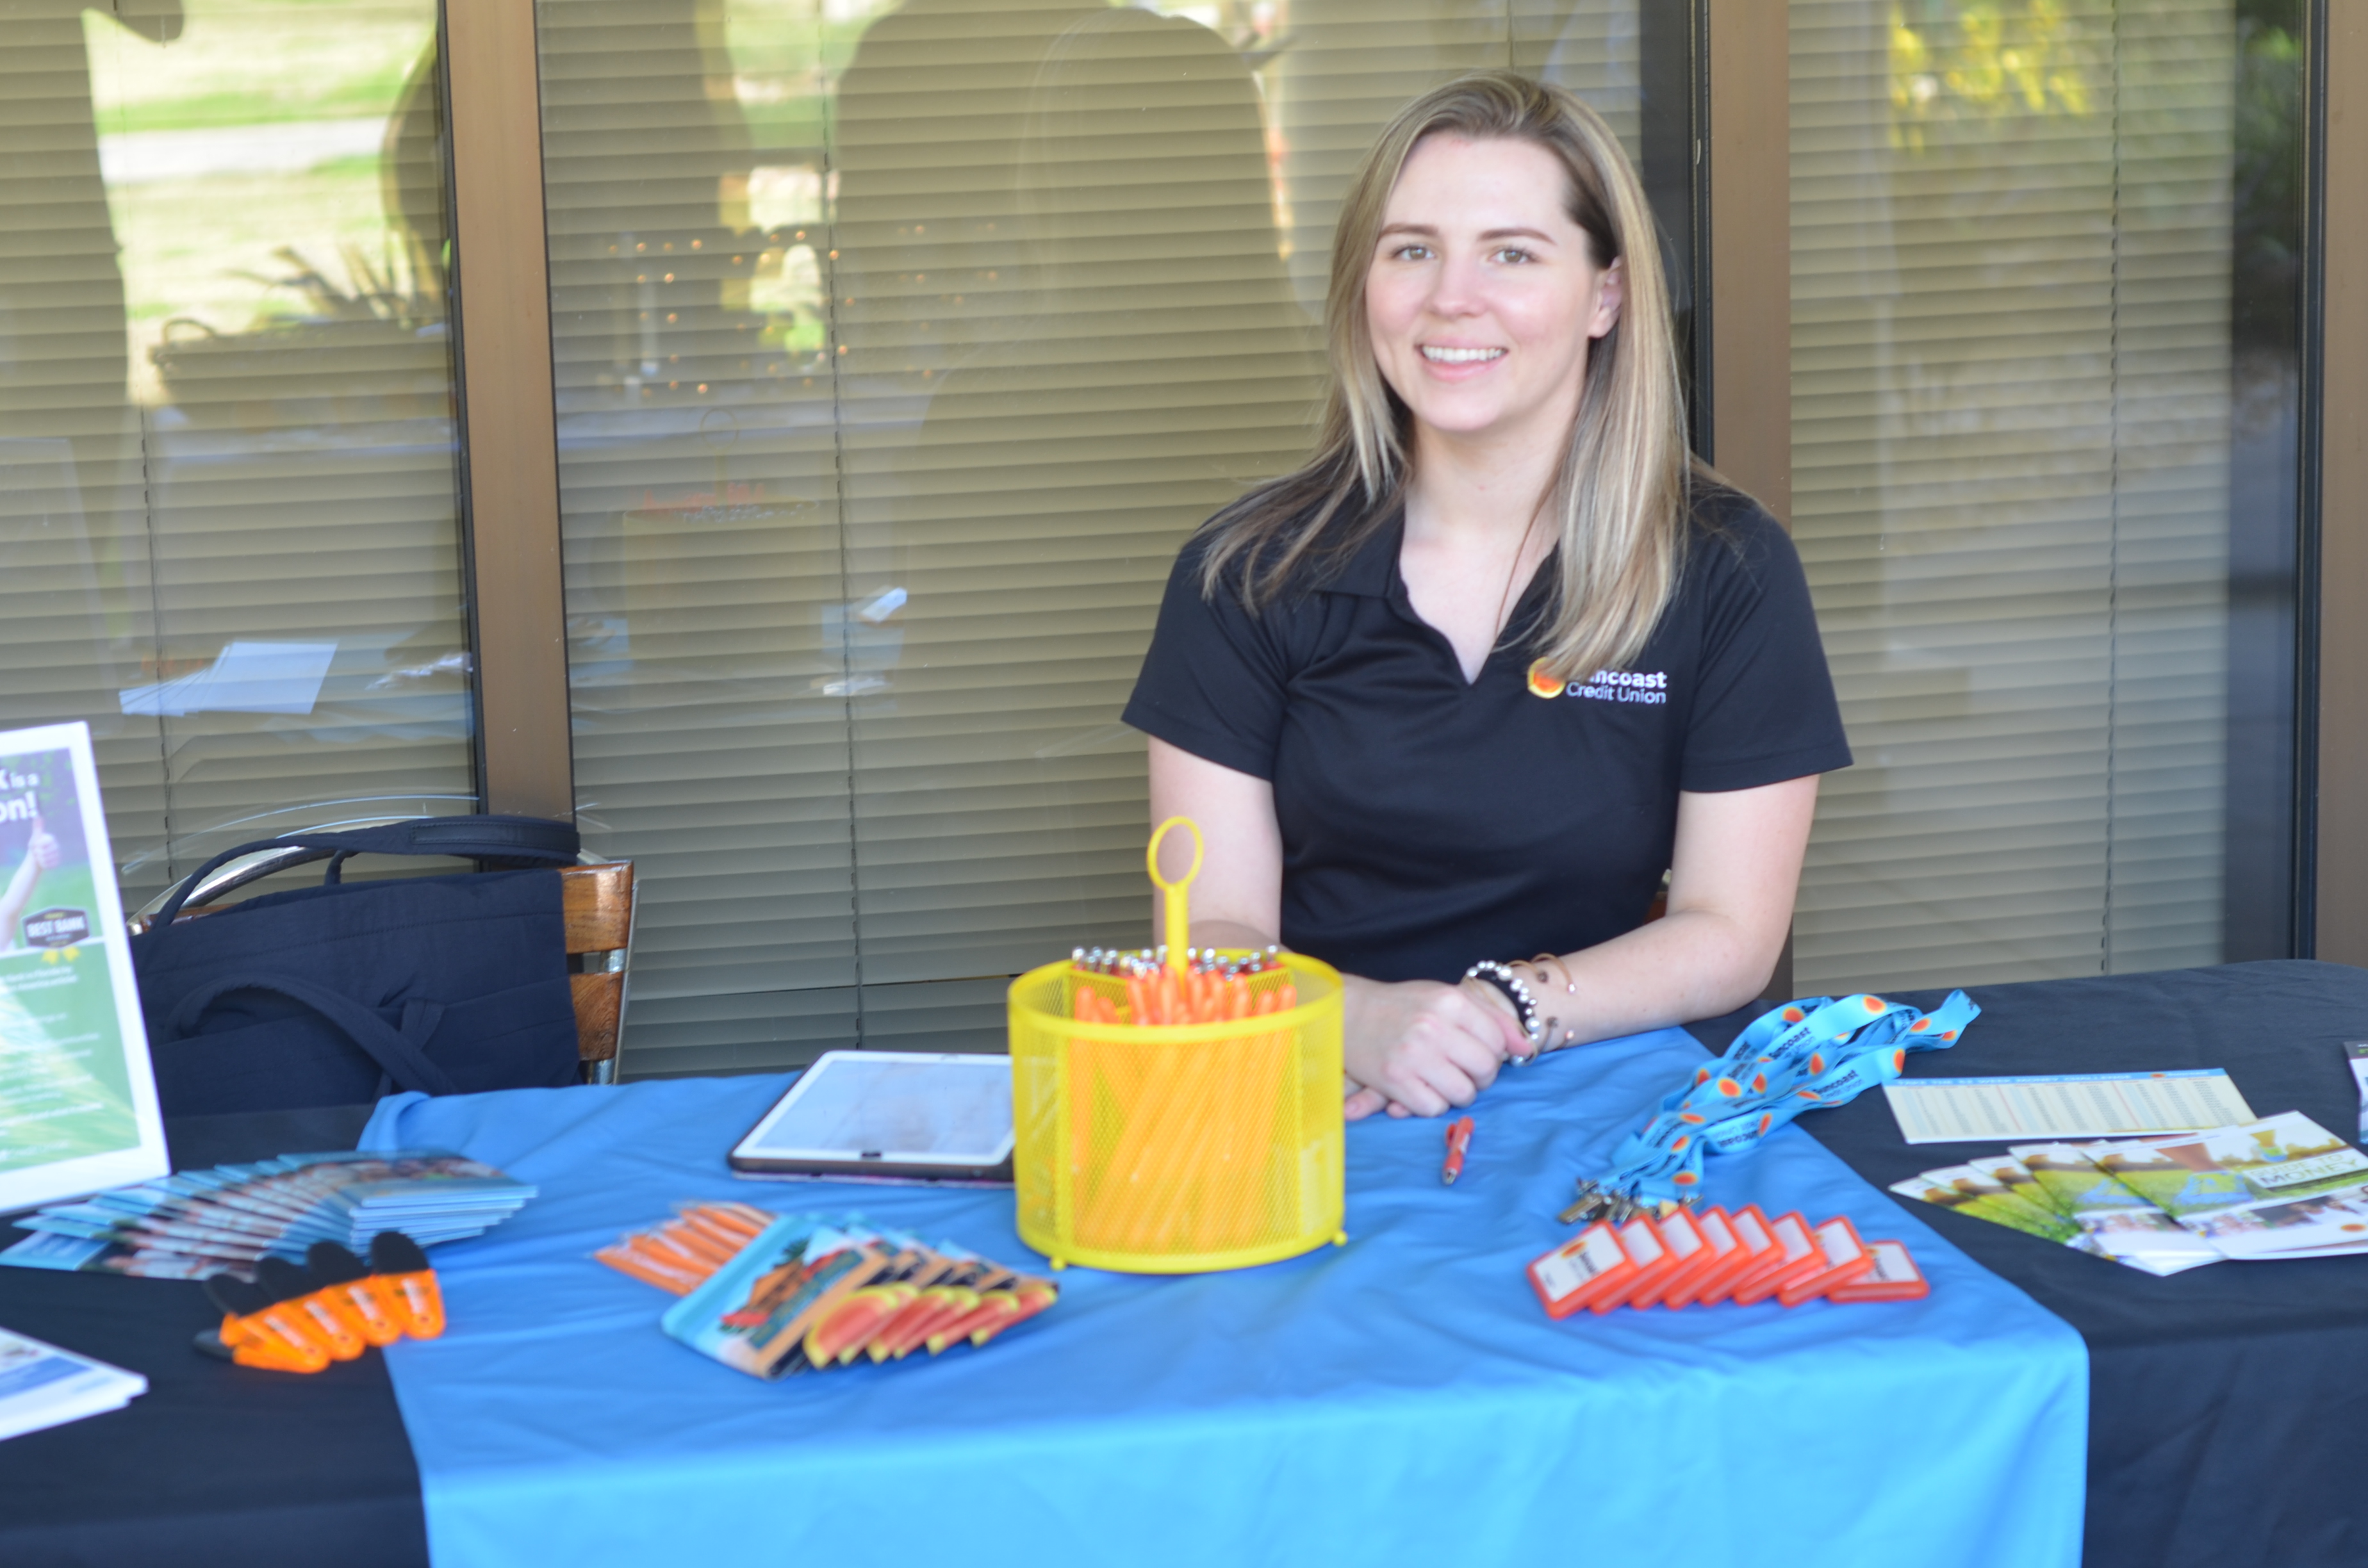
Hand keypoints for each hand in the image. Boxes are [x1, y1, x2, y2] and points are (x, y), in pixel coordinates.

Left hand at [26, 816, 58, 871]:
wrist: (37, 857)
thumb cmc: (35, 846)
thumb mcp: (35, 836)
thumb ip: (37, 827)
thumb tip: (37, 815)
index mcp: (51, 839)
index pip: (41, 844)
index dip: (36, 846)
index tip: (36, 845)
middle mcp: (56, 846)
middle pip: (43, 852)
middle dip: (37, 853)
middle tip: (37, 852)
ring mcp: (58, 855)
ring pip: (44, 859)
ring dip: (39, 859)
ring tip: (40, 857)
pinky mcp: (57, 863)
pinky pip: (47, 865)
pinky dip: (42, 864)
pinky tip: (43, 862)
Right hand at [1339, 975, 1530, 1120]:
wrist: (1346, 1012)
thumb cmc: (1401, 1006)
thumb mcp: (1446, 998)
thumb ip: (1491, 1018)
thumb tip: (1526, 1049)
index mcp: (1450, 1001)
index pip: (1497, 1041)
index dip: (1493, 1053)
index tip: (1475, 1052)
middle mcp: (1433, 1027)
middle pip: (1485, 1069)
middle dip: (1480, 1077)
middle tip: (1462, 1070)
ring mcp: (1413, 1055)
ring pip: (1463, 1093)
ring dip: (1457, 1093)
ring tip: (1440, 1079)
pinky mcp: (1394, 1080)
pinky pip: (1433, 1107)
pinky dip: (1431, 1104)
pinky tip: (1419, 1088)